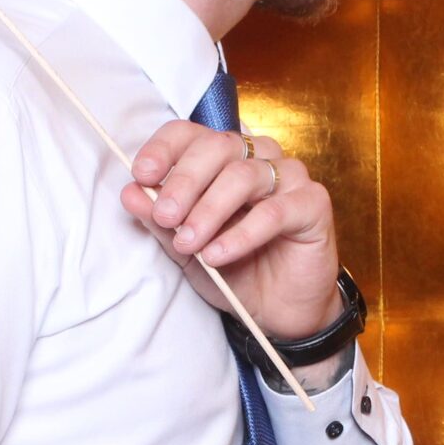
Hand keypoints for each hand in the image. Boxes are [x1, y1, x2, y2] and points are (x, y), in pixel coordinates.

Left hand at [122, 122, 341, 342]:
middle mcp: (257, 158)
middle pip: (217, 147)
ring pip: (243, 175)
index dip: (164, 149)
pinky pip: (274, 211)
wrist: (278, 311)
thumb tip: (130, 193)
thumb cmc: (235, 271)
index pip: (190, 134)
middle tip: (165, 216)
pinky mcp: (313, 203)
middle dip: (184, 181)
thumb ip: (160, 222)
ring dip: (209, 210)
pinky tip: (217, 255)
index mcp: (223, 159)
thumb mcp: (186, 250)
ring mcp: (289, 176)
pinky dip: (241, 234)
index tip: (142, 175)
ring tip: (189, 242)